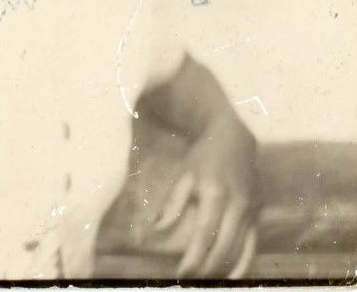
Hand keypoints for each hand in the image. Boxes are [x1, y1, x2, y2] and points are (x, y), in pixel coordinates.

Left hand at [153, 115, 260, 277]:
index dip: (194, 257)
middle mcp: (237, 203)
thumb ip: (172, 204)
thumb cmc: (203, 157)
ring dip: (223, 269)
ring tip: (207, 280)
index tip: (182, 273)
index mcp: (215, 192)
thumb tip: (156, 230)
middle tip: (192, 280)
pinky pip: (254, 244)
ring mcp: (252, 208)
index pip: (204, 234)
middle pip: (223, 246)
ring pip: (240, 249)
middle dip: (207, 268)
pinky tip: (233, 277)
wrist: (233, 138)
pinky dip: (244, 263)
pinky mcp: (260, 212)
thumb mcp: (184, 175)